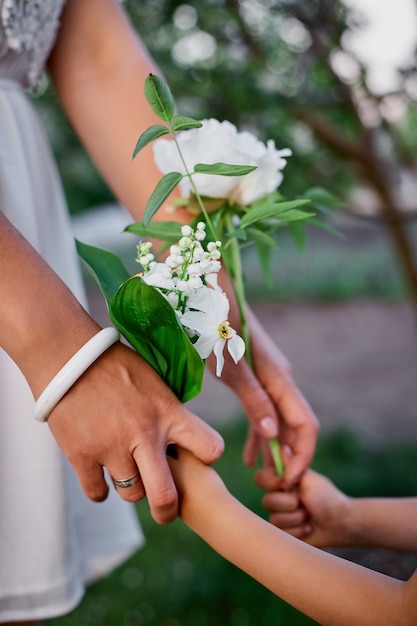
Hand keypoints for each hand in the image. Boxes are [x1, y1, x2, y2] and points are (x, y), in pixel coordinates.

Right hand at [48, 342, 223, 524]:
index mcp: (169, 412)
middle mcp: (145, 434)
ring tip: (124, 470)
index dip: (205, 457)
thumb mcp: (154, 381)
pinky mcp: (82, 455)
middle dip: (168, 511)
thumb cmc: (115, 364)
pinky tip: (100, 471)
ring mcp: (112, 448)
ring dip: (130, 488)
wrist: (68, 356)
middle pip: (166, 496)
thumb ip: (169, 411)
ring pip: (131, 495)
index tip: (195, 457)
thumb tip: (182, 438)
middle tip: (165, 510)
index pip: (210, 449)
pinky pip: (98, 492)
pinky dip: (100, 487)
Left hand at [212, 303, 318, 486]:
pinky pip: (264, 413)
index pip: (306, 426)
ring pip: (279, 423)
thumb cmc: (217, 327)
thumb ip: (253, 398)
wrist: (210, 296)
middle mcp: (280, 380)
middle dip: (289, 458)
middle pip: (296, 427)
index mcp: (280, 379)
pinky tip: (250, 456)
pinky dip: (260, 435)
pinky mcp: (255, 377)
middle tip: (275, 487)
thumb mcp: (232, 366)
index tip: (287, 481)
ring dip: (274, 450)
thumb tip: (273, 433)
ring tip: (263, 478)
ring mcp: (269, 378)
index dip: (301, 456)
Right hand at [255, 466, 352, 546]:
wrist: (341, 523)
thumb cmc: (327, 497)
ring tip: (308, 515)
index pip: (260, 478)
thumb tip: (281, 446)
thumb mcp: (308, 479)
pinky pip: (281, 533)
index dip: (270, 483)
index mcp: (283, 480)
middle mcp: (279, 496)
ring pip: (273, 519)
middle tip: (303, 501)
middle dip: (289, 503)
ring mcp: (281, 514)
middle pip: (266, 501)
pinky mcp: (284, 531)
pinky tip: (308, 527)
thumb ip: (291, 466)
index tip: (284, 484)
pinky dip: (298, 530)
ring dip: (296, 518)